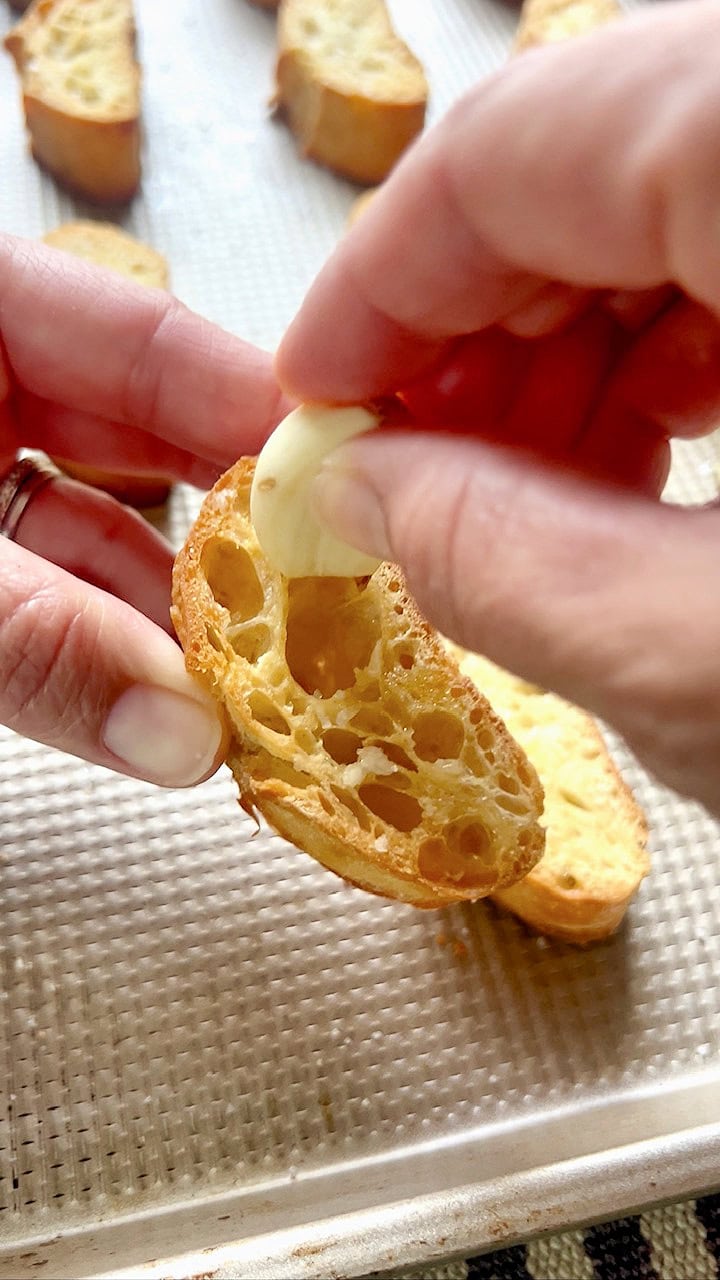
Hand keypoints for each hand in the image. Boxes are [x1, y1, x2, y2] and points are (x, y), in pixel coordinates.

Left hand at [0, 234, 284, 784]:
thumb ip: (34, 644)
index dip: (253, 407)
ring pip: (98, 523)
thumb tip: (177, 732)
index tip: (352, 483)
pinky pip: (47, 576)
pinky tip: (166, 692)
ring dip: (171, 607)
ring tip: (255, 677)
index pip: (143, 335)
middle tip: (323, 598)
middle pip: (141, 433)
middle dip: (228, 525)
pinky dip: (101, 633)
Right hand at [276, 0, 719, 814]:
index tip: (314, 397)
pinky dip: (677, 344)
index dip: (375, 287)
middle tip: (413, 472)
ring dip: (570, 347)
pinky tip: (642, 460)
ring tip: (532, 493)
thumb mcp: (708, 659)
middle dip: (470, 332)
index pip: (513, 151)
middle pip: (592, 161)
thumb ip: (497, 560)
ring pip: (675, 193)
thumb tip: (364, 499)